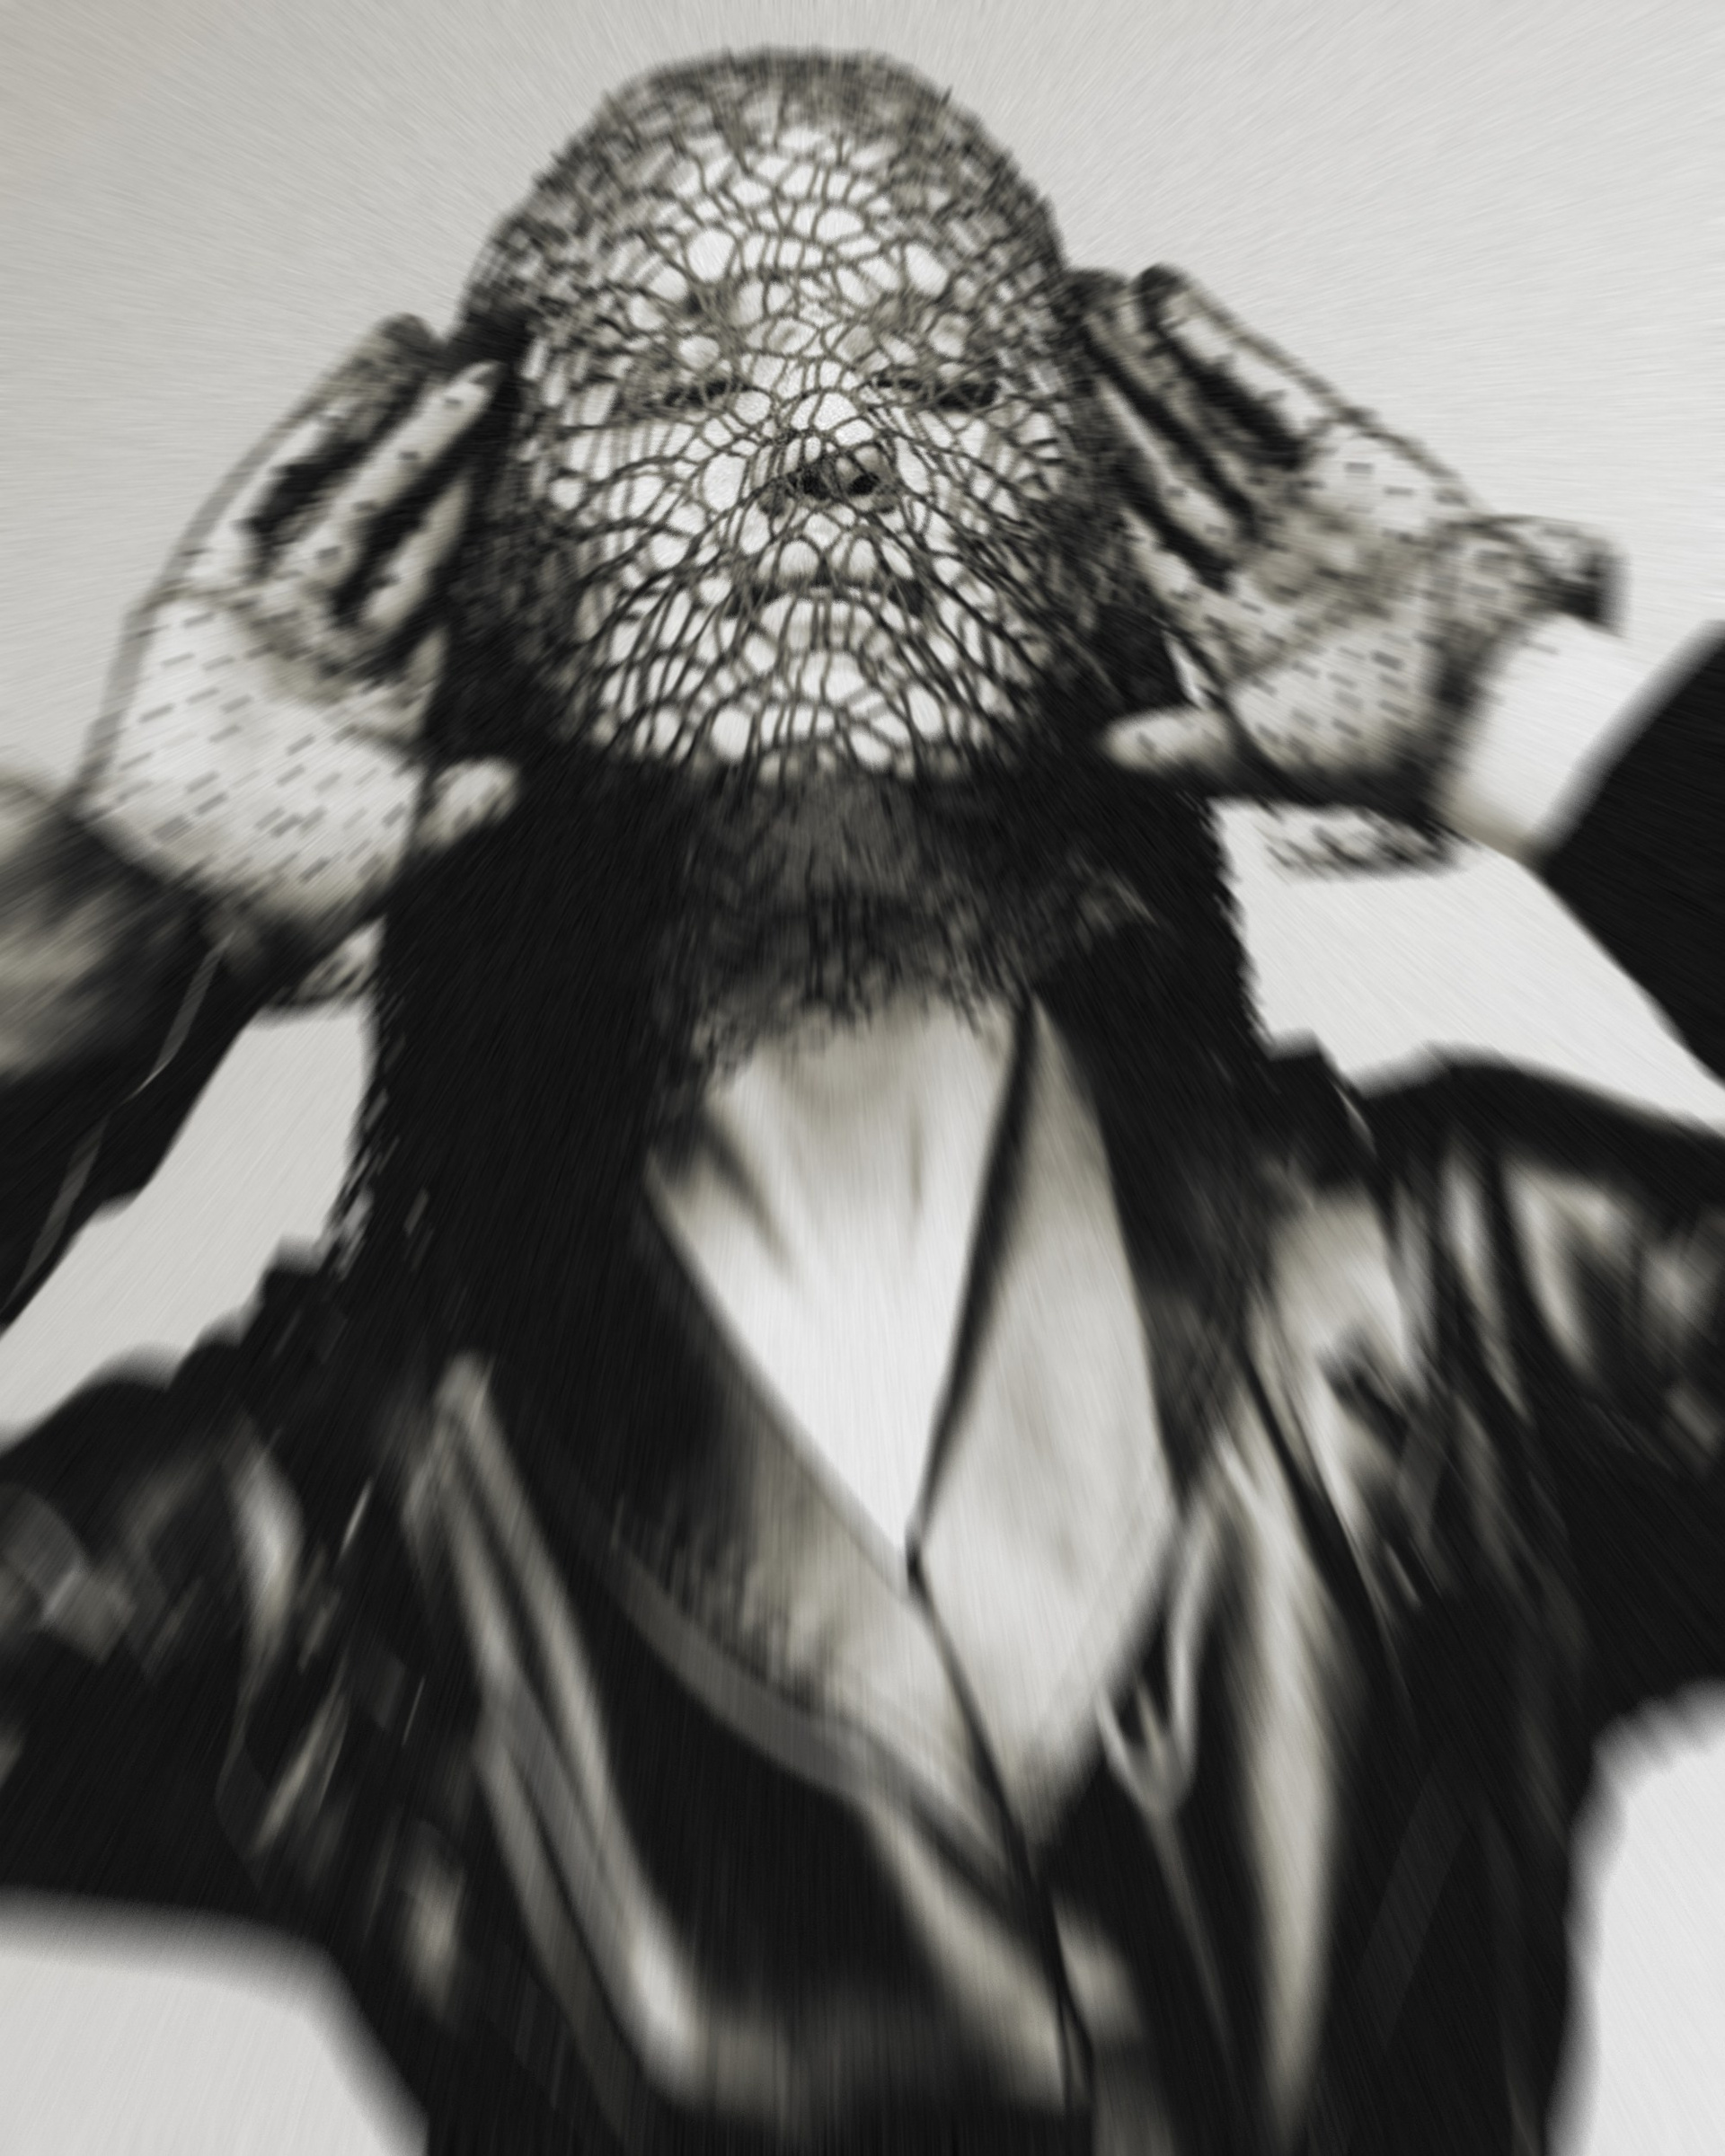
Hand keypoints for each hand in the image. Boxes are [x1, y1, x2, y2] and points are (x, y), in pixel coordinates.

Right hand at [73, 321, 519, 992]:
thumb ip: (458, 806)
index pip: (440, 583)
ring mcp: (265, 615)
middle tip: (494, 369)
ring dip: (386, 429)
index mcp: (377, 693)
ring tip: (433, 351)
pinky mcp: (199, 599)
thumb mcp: (404, 845)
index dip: (477, 518)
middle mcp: (326, 641)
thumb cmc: (291, 893)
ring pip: (339, 499)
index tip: (521, 454)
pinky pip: (256, 510)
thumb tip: (513, 783)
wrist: (184, 905)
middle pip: (400, 524)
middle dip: (446, 450)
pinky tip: (350, 403)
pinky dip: (299, 456)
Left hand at [1079, 269, 1614, 820]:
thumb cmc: (1384, 753)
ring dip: (1147, 360)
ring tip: (1092, 299)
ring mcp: (1305, 501)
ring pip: (1205, 417)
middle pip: (1166, 461)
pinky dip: (1215, 345)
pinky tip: (1164, 300)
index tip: (1038, 434)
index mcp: (1232, 622)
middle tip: (1051, 327)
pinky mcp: (1355, 454)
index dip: (1094, 486)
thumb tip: (1104, 750)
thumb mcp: (1260, 758)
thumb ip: (1180, 746)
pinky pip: (1269, 392)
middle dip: (1111, 400)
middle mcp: (1262, 553)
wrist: (1491, 717)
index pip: (1144, 539)